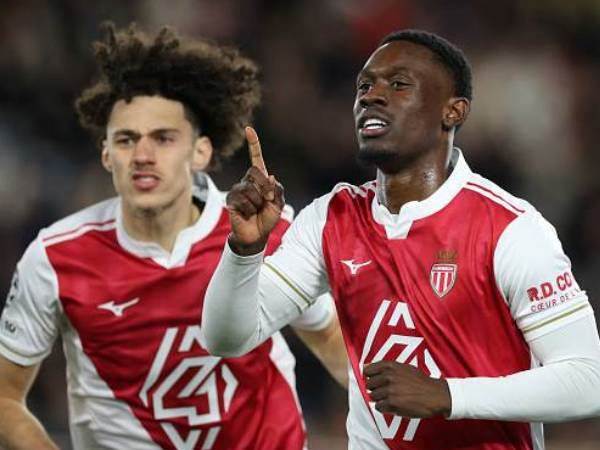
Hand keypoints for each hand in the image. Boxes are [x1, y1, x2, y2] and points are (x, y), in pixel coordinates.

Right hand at [226, 127, 284, 254]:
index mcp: (260, 179)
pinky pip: (243, 200)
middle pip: (255, 172)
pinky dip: (250, 209)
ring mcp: (237, 190)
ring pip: (250, 189)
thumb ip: (277, 190)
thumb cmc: (267, 218)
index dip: (253, 144)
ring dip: (258, 203)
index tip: (249, 129)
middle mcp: (247, 181)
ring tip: (255, 211)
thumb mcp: (278, 203)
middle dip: (265, 188)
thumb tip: (269, 176)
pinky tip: (247, 214)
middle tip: (266, 202)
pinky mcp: (231, 200)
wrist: (256, 235)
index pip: (256, 158)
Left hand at [364, 360, 450, 417]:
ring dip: (380, 399)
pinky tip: (394, 405)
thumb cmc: (420, 382)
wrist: (435, 395)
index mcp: (390, 366)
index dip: (371, 378)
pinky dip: (385, 408)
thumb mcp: (404, 368)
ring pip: (372, 396)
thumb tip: (367, 368)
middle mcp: (388, 376)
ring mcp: (389, 390)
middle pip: (369, 385)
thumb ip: (386, 368)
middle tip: (386, 392)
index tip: (376, 382)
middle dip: (375, 389)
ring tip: (392, 399)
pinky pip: (378, 407)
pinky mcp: (392, 403)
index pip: (367, 370)